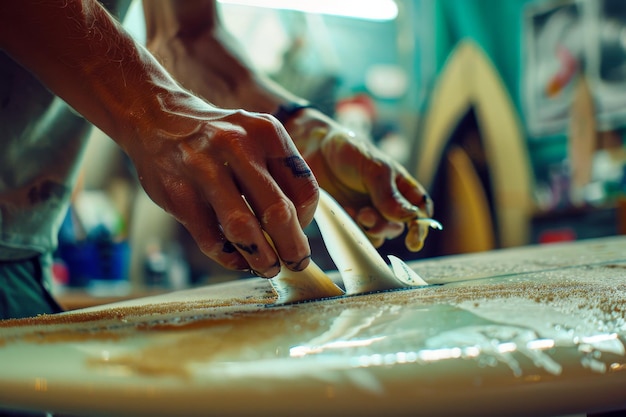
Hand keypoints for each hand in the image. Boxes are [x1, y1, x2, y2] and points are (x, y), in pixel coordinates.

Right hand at [125, 96, 317, 276]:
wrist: (157, 118)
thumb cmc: (218, 138)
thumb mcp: (255, 137)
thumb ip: (278, 174)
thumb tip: (299, 228)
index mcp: (266, 133)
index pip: (304, 188)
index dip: (307, 219)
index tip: (300, 230)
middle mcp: (237, 147)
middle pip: (278, 211)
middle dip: (292, 247)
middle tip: (296, 263)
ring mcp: (204, 170)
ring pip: (243, 229)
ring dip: (261, 258)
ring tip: (267, 268)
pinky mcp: (179, 194)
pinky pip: (211, 238)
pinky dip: (228, 256)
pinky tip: (236, 257)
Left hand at [284, 108, 433, 250]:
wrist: (314, 149)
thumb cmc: (349, 151)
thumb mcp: (374, 168)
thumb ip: (390, 194)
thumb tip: (410, 217)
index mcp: (400, 186)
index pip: (420, 210)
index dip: (420, 227)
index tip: (413, 241)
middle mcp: (387, 202)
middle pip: (397, 227)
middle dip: (385, 227)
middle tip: (365, 215)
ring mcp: (367, 212)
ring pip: (377, 235)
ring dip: (368, 230)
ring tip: (355, 213)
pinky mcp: (348, 219)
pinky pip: (357, 236)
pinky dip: (353, 231)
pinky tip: (344, 214)